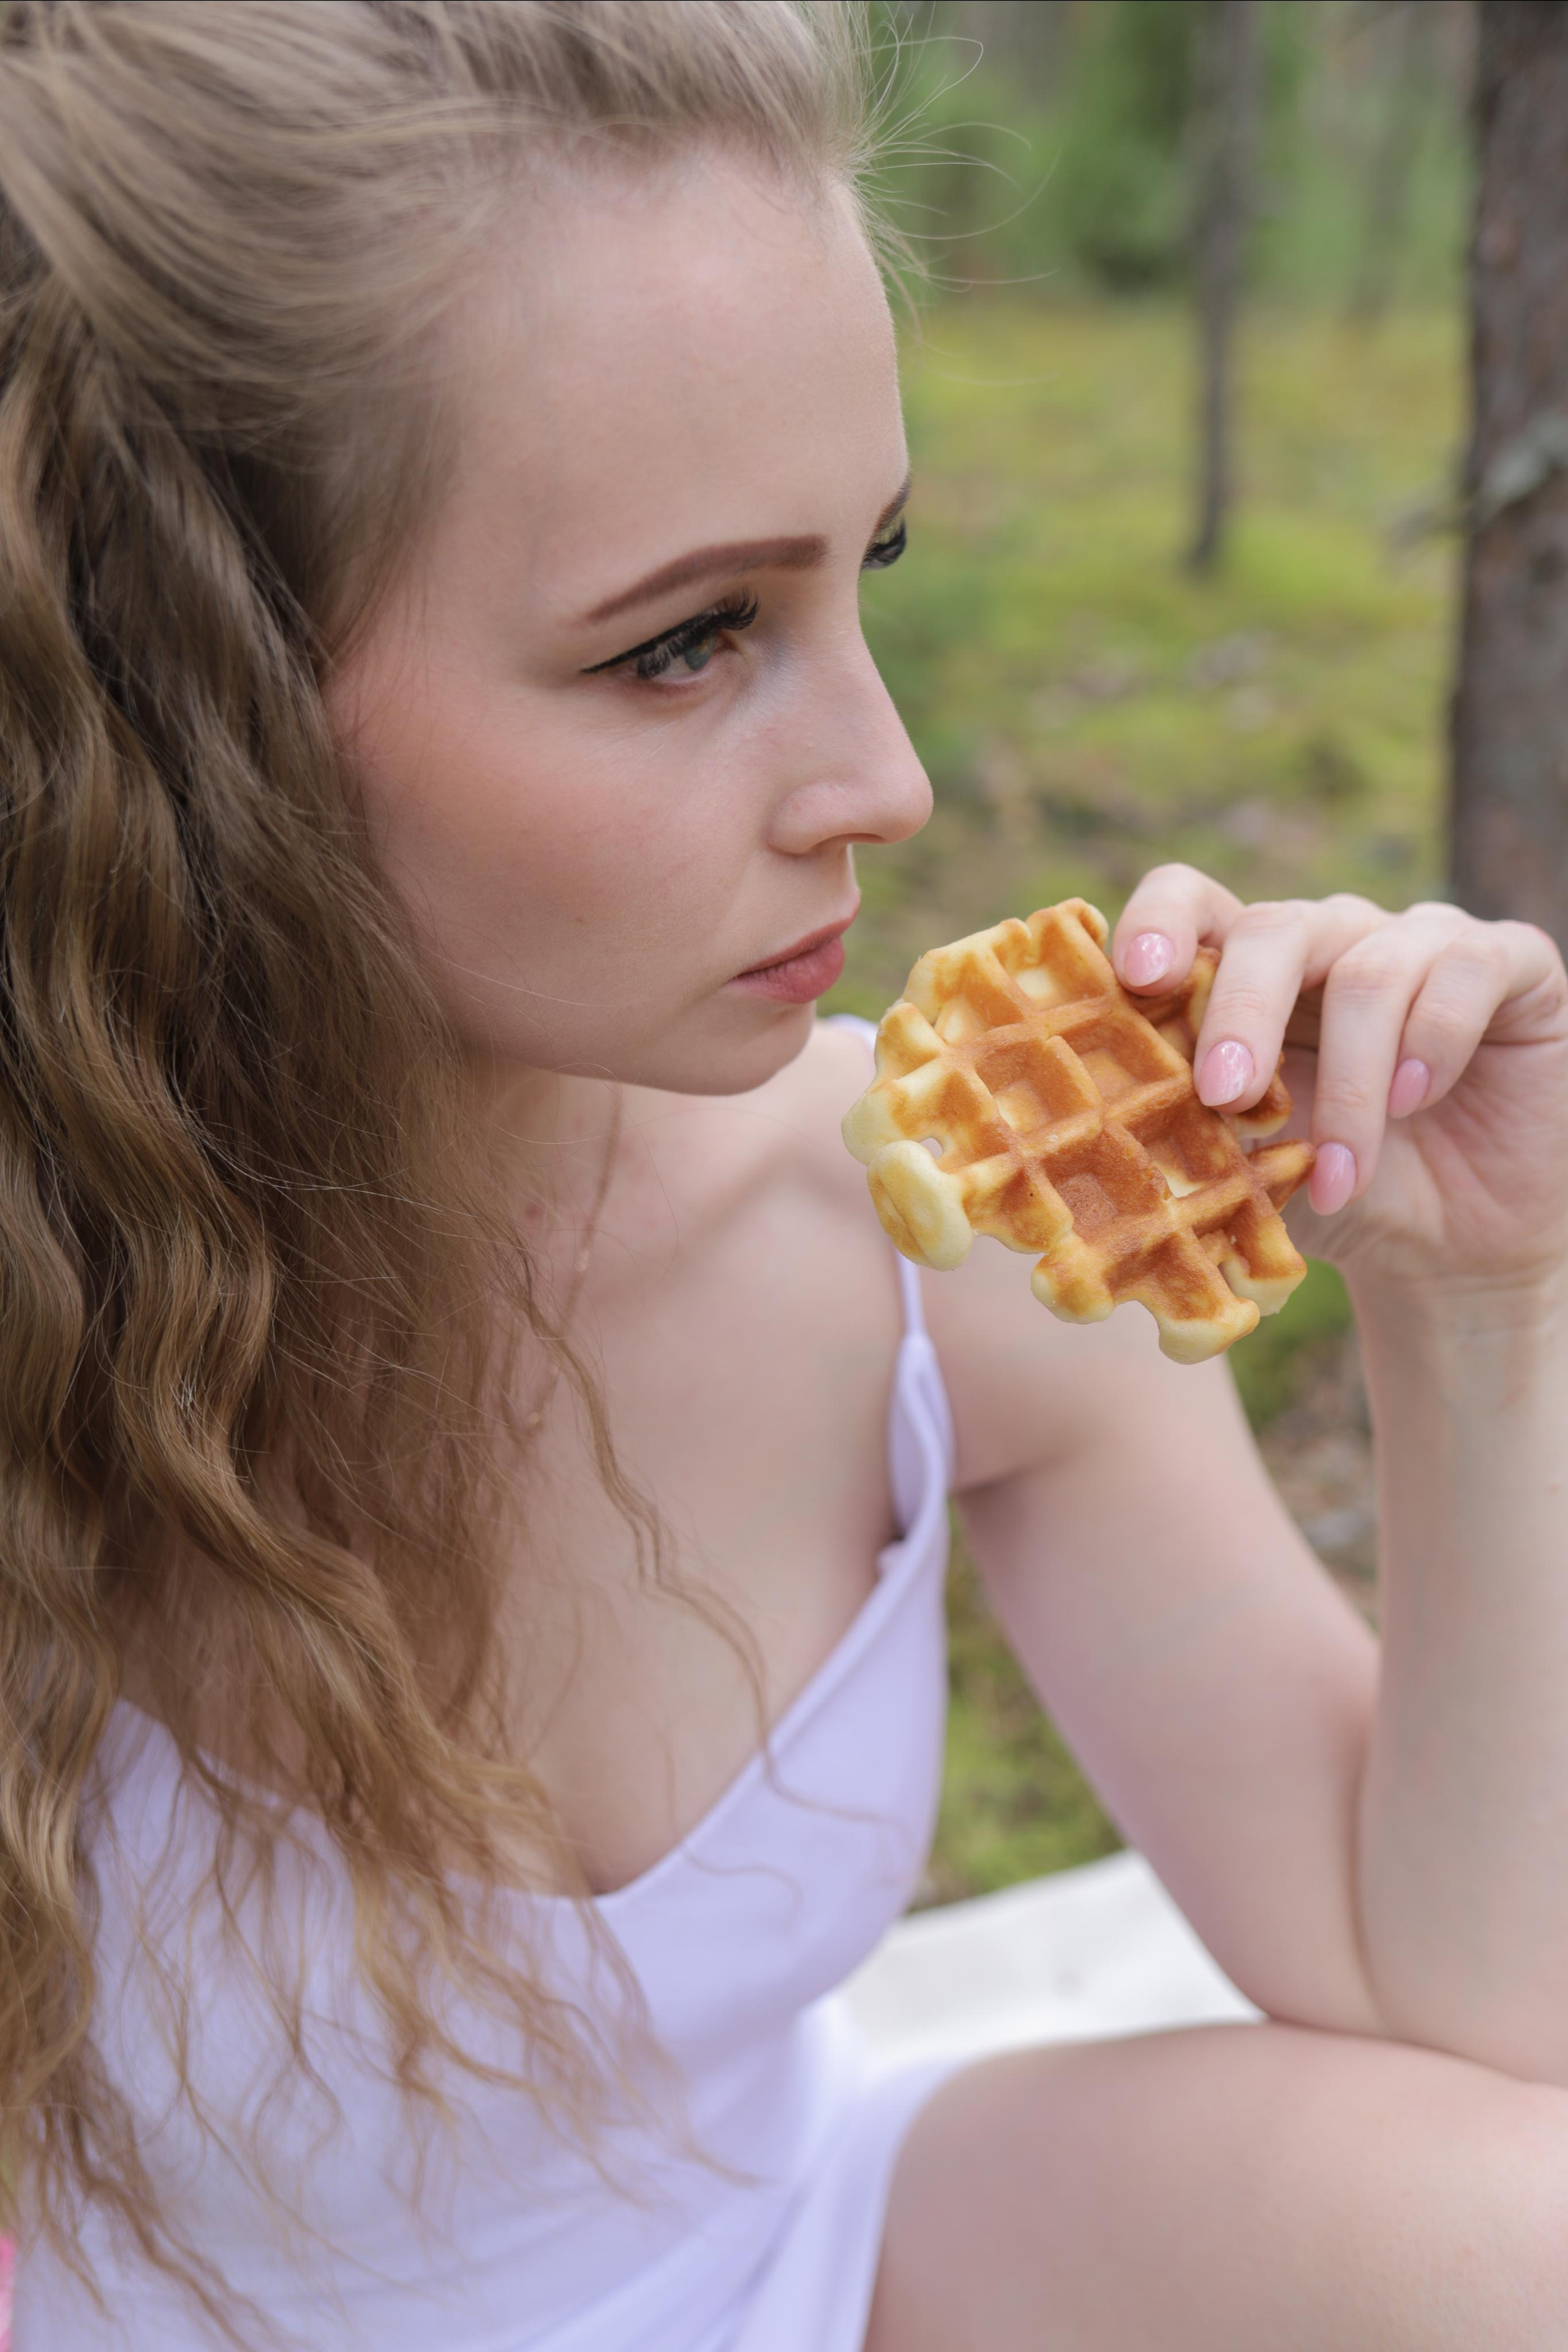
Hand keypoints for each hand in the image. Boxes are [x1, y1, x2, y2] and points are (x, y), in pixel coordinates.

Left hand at [1110, 868, 1567, 1295]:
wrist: (1453, 1247)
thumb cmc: (1334, 1196)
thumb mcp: (1251, 1175)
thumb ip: (1190, 1140)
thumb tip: (1109, 1139)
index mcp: (1250, 973)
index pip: (1194, 901)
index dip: (1161, 921)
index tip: (1139, 977)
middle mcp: (1330, 939)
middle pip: (1274, 928)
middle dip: (1242, 1013)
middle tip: (1223, 1095)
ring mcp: (1419, 942)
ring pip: (1371, 970)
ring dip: (1350, 1086)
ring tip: (1338, 1173)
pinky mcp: (1508, 963)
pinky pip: (1466, 967)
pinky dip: (1433, 1040)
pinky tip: (1415, 1100)